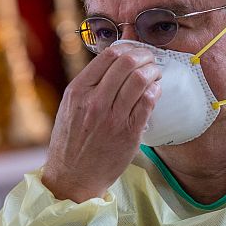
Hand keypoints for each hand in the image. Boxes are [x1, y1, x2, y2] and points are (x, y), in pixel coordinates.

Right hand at [42, 43, 161, 201]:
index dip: (127, 48)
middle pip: (127, 63)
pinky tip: (155, 92)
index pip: (108, 56)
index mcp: (77, 91)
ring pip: (140, 79)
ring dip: (153, 72)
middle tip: (150, 60)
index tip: (134, 52)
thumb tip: (113, 63)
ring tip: (155, 74)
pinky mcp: (128, 132)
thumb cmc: (72, 142)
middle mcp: (94, 101)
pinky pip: (148, 102)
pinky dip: (155, 91)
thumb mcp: (70, 108)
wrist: (73, 177)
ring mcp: (112, 117)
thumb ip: (88, 86)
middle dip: (144, 56)